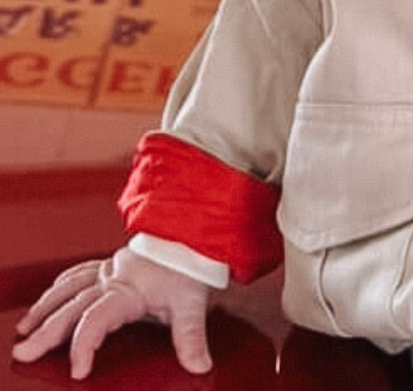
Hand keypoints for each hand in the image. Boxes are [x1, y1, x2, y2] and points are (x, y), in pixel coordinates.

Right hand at [12, 247, 211, 379]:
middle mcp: (114, 277)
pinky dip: (60, 286)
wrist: (195, 230)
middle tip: (25, 352)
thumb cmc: (191, 265)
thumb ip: (191, 336)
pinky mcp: (113, 264)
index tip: (79, 370)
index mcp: (129, 289)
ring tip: (25, 328)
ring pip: (69, 287)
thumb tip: (199, 365)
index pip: (97, 318)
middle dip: (47, 331)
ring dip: (45, 308)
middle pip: (73, 306)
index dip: (84, 345)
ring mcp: (111, 269)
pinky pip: (80, 272)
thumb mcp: (192, 302)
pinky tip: (49, 297)